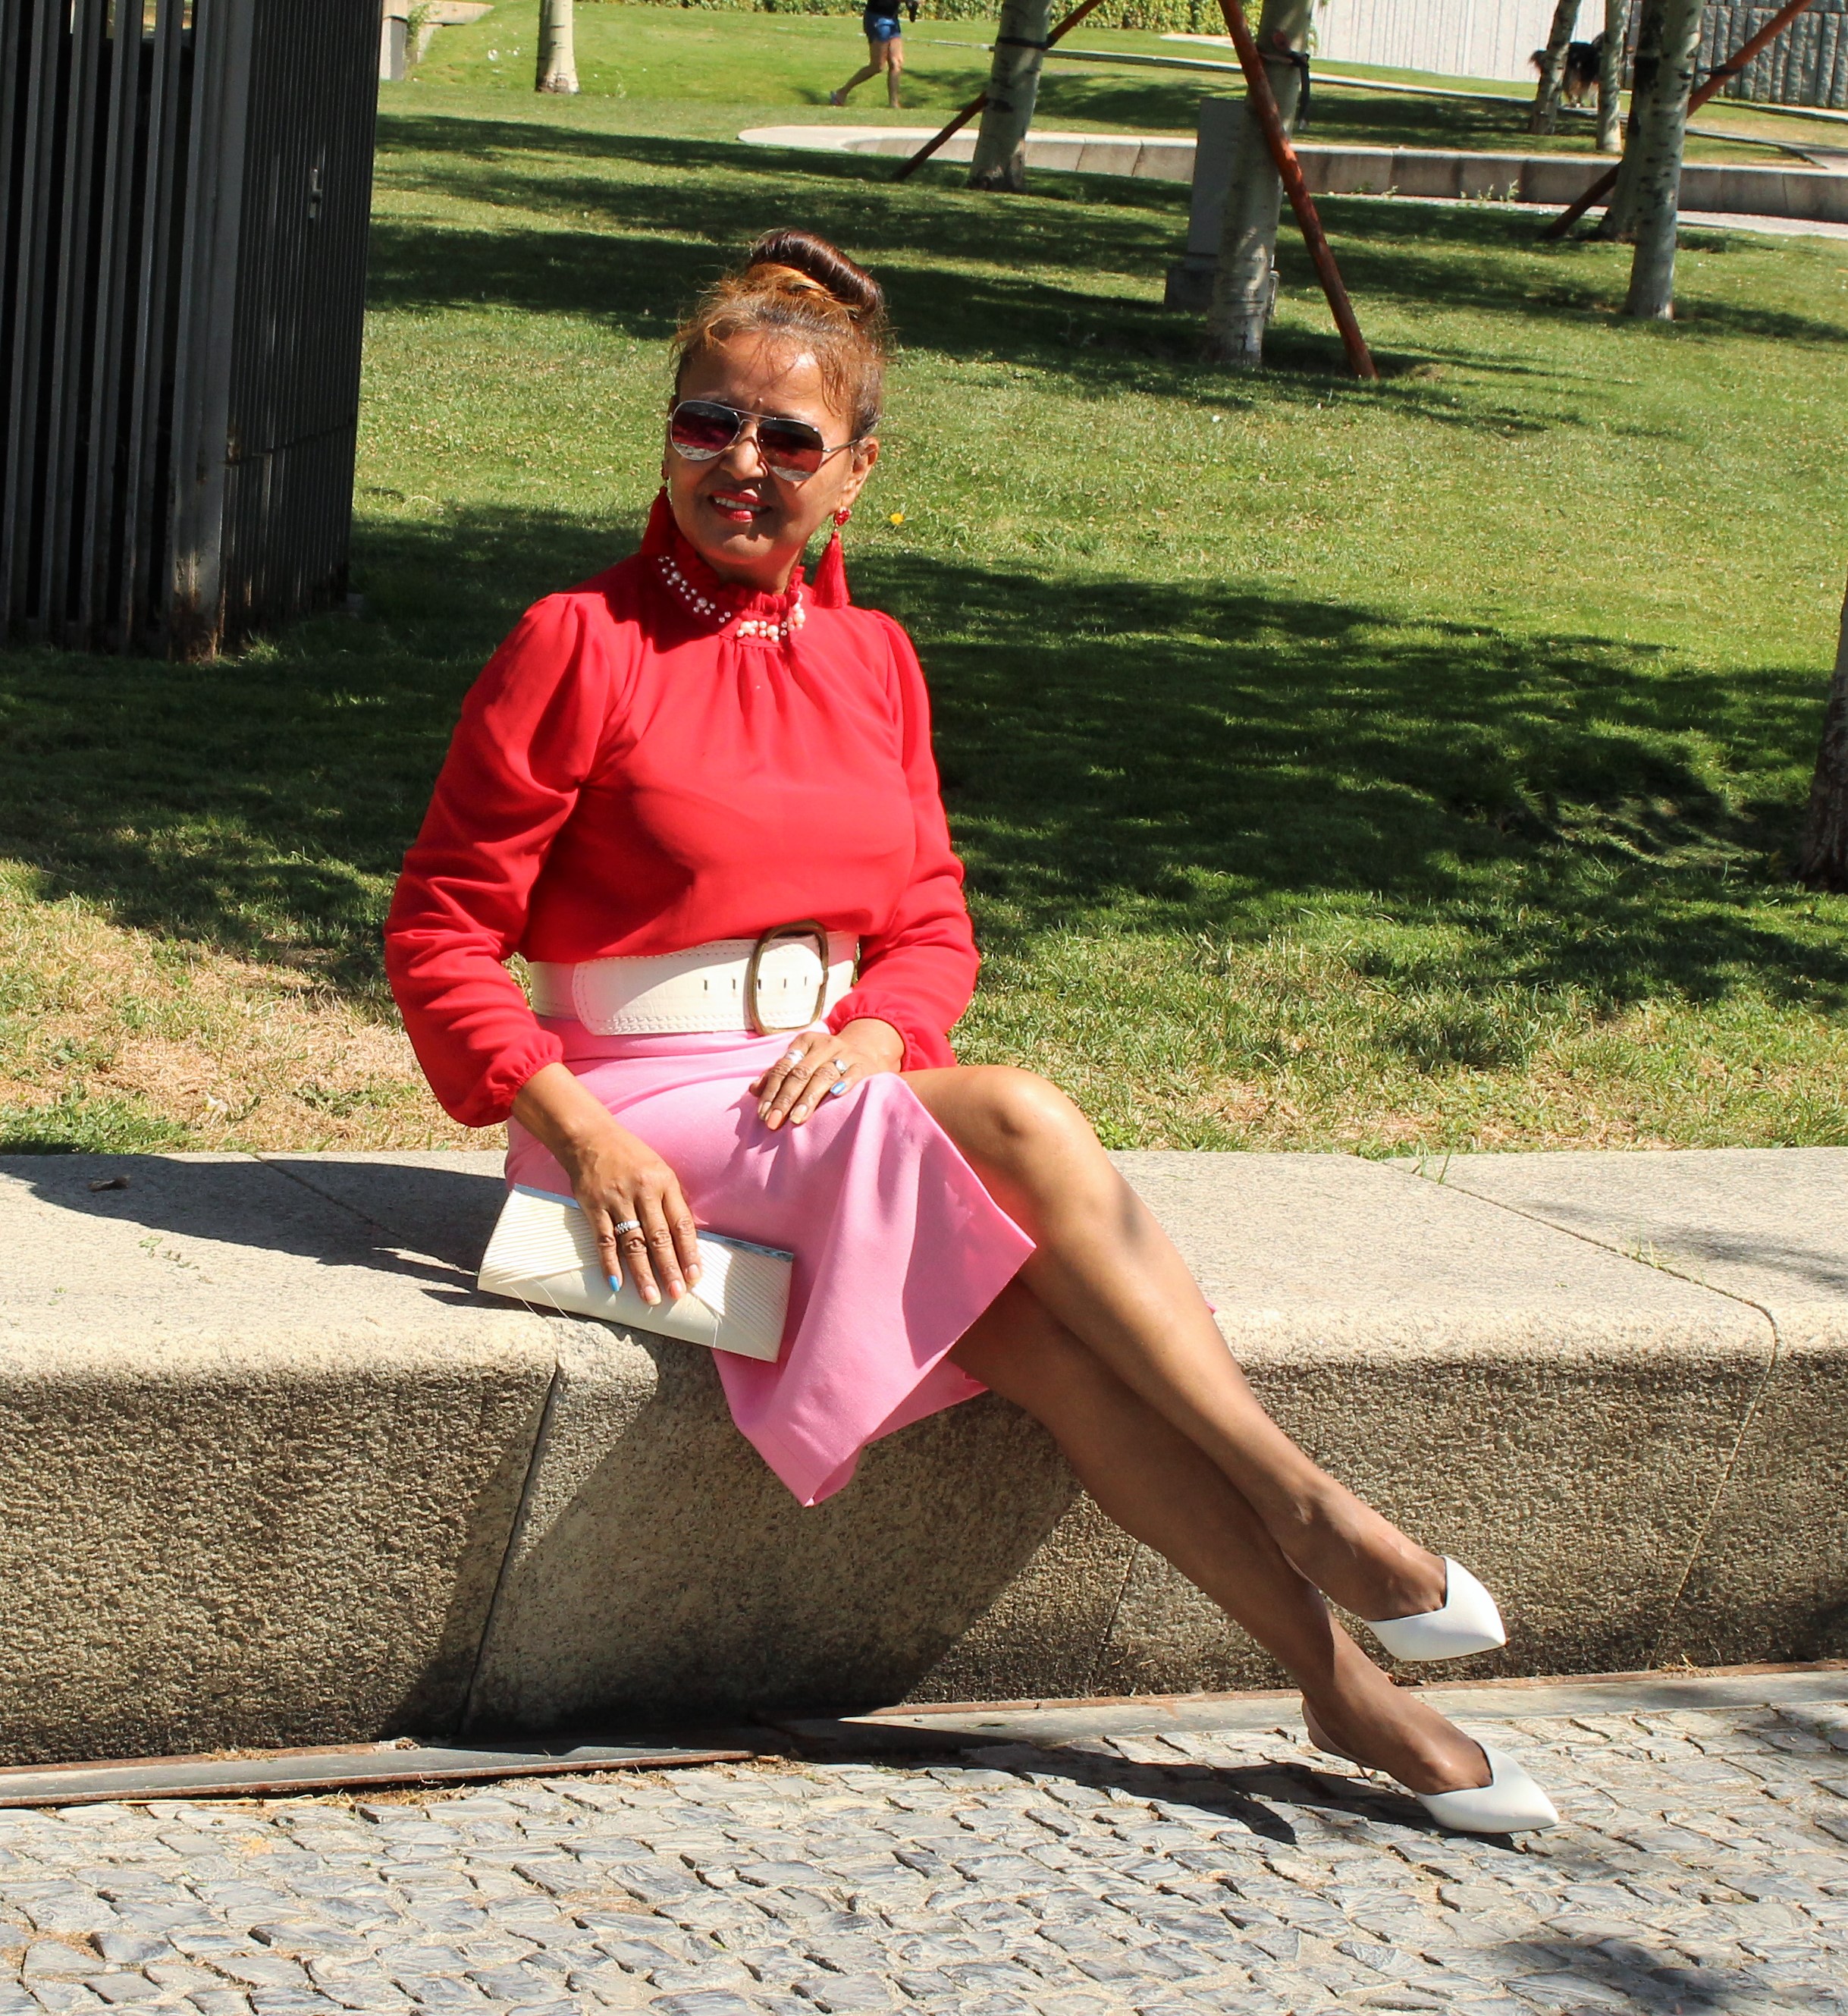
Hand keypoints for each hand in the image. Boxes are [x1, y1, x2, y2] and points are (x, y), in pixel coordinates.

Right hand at [511, 1063, 701, 1305]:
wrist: (589, 1138)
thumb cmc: (630, 1156)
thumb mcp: (659, 1170)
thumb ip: (671, 1200)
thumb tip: (686, 1238)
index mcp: (664, 1182)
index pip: (681, 1223)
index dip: (689, 1251)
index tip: (695, 1275)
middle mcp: (642, 1192)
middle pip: (659, 1237)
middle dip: (669, 1268)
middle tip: (676, 1294)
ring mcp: (616, 1200)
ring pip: (632, 1243)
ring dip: (643, 1273)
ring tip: (651, 1297)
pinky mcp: (593, 1207)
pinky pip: (604, 1240)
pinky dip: (610, 1264)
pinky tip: (618, 1283)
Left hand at [751, 1017, 903, 1130]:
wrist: (866, 1050)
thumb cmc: (825, 1062)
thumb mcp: (802, 1062)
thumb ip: (778, 1075)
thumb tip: (753, 1090)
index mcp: (805, 1042)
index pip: (784, 1067)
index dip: (771, 1090)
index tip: (763, 1113)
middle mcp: (825, 1045)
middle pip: (800, 1073)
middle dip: (785, 1099)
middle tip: (774, 1122)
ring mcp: (846, 1054)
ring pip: (823, 1075)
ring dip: (808, 1098)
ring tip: (796, 1119)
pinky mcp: (864, 1065)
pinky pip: (852, 1075)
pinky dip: (844, 1084)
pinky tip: (834, 1097)